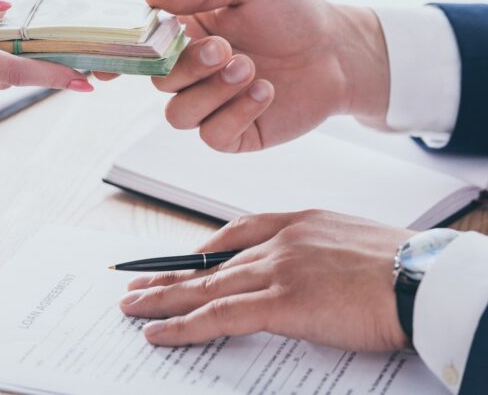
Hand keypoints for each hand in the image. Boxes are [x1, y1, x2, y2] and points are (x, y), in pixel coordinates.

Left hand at [119, 211, 412, 351]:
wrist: (421, 276)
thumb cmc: (396, 264)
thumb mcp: (348, 241)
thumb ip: (312, 250)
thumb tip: (298, 272)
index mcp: (295, 223)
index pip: (232, 234)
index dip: (199, 250)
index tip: (179, 259)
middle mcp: (277, 242)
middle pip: (209, 262)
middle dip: (168, 275)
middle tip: (135, 283)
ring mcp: (275, 271)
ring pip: (203, 287)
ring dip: (163, 299)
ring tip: (132, 306)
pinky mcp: (279, 302)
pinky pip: (218, 316)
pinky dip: (183, 325)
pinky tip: (158, 332)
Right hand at [136, 0, 390, 151]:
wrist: (338, 51)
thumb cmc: (291, 12)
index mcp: (184, 36)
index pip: (139, 51)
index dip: (118, 60)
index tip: (108, 68)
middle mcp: (190, 74)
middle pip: (158, 83)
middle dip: (189, 67)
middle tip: (226, 49)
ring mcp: (210, 106)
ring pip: (178, 115)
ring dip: (212, 92)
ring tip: (251, 68)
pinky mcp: (233, 134)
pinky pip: (212, 136)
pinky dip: (237, 113)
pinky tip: (266, 91)